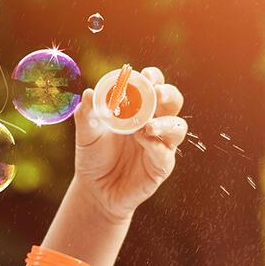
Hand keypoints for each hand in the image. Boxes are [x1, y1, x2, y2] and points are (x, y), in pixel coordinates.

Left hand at [73, 66, 188, 222]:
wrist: (95, 190)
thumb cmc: (93, 157)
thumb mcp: (86, 134)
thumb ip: (87, 114)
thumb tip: (89, 93)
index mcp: (139, 109)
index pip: (153, 86)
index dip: (153, 78)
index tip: (145, 75)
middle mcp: (154, 123)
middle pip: (173, 102)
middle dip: (168, 94)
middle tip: (156, 93)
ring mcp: (160, 145)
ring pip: (178, 128)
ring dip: (166, 123)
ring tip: (148, 126)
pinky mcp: (161, 166)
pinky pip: (166, 154)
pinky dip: (156, 145)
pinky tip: (143, 141)